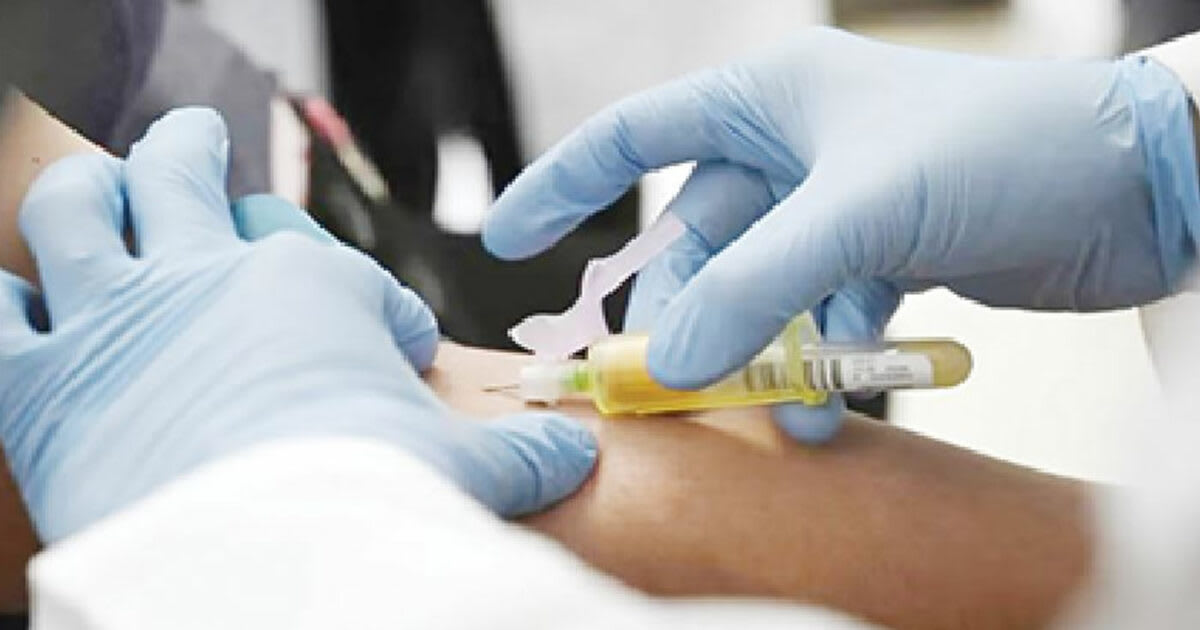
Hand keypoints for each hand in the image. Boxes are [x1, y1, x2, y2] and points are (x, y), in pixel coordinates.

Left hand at [0, 108, 595, 540]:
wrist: (270, 569)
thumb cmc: (377, 504)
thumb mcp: (467, 471)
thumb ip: (520, 455)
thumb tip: (573, 457)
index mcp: (312, 287)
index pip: (337, 267)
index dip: (372, 303)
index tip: (394, 345)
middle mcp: (208, 277)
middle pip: (182, 171)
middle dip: (189, 148)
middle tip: (195, 140)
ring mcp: (120, 320)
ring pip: (77, 209)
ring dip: (88, 193)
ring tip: (101, 193)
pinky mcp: (43, 385)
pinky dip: (6, 305)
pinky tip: (25, 309)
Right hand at [483, 27, 1199, 441]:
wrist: (1134, 184)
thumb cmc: (1002, 151)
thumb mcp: (863, 212)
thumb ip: (758, 286)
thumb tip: (672, 360)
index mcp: (768, 100)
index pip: (634, 134)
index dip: (563, 185)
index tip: (504, 237)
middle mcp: (793, 147)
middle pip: (695, 237)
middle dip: (679, 310)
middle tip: (656, 380)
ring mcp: (836, 203)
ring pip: (757, 287)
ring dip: (756, 350)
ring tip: (768, 407)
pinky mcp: (882, 251)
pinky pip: (819, 311)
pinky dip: (819, 357)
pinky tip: (833, 403)